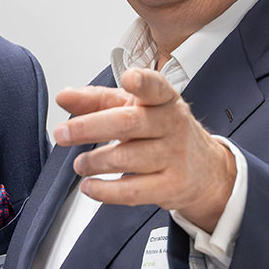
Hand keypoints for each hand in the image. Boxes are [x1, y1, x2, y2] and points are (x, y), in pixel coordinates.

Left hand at [51, 68, 235, 231]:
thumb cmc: (162, 131)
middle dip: (89, 127)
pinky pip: (133, 190)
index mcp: (163, 99)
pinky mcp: (172, 186)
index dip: (143, 82)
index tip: (129, 78)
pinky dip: (105, 191)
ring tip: (80, 164)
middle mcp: (172, 124)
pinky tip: (90, 186)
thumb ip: (97, 100)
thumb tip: (64, 97)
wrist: (206, 169)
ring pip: (126, 159)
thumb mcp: (134, 108)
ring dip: (94, 162)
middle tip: (61, 133)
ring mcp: (175, 156)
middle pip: (127, 123)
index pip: (155, 87)